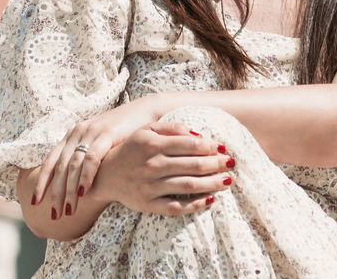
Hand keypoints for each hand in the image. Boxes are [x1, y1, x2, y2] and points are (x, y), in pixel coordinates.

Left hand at [32, 96, 162, 214]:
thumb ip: (85, 159)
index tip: (35, 202)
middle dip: (56, 193)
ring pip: (73, 165)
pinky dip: (86, 176)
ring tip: (69, 210)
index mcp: (71, 136)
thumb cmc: (121, 132)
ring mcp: (91, 132)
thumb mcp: (98, 144)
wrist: (143, 111)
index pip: (50, 161)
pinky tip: (84, 192)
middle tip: (55, 215)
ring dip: (70, 190)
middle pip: (60, 167)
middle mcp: (77, 132)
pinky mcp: (107, 133)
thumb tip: (73, 186)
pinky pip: (92, 158)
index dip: (41, 182)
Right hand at [89, 122, 233, 216]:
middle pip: (193, 165)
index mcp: (152, 143)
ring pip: (189, 186)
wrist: (105, 174)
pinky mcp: (148, 204)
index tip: (223, 148)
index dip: (211, 146)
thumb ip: (172, 128)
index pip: (190, 144)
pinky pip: (176, 207)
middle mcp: (151, 164)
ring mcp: (149, 186)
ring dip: (212, 183)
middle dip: (216, 164)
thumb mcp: (147, 130)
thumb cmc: (132, 149)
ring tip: (226, 181)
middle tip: (231, 163)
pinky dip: (195, 205)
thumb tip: (198, 135)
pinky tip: (210, 199)